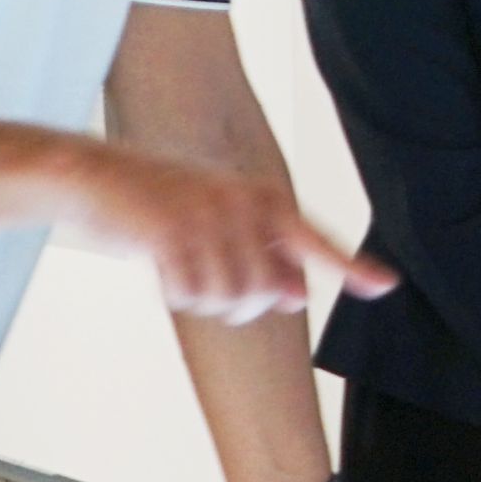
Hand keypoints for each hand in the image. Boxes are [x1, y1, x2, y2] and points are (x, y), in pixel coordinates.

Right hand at [65, 143, 397, 320]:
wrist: (94, 177)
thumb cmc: (161, 205)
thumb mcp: (218, 225)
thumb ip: (263, 257)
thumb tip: (299, 296)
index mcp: (262, 200)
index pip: (314, 241)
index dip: (350, 266)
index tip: (386, 286)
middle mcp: (243, 204)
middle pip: (264, 291)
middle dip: (239, 304)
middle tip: (208, 283)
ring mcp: (207, 216)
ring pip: (228, 297)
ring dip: (203, 299)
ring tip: (183, 269)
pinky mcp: (170, 232)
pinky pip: (189, 291)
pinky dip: (176, 293)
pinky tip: (162, 268)